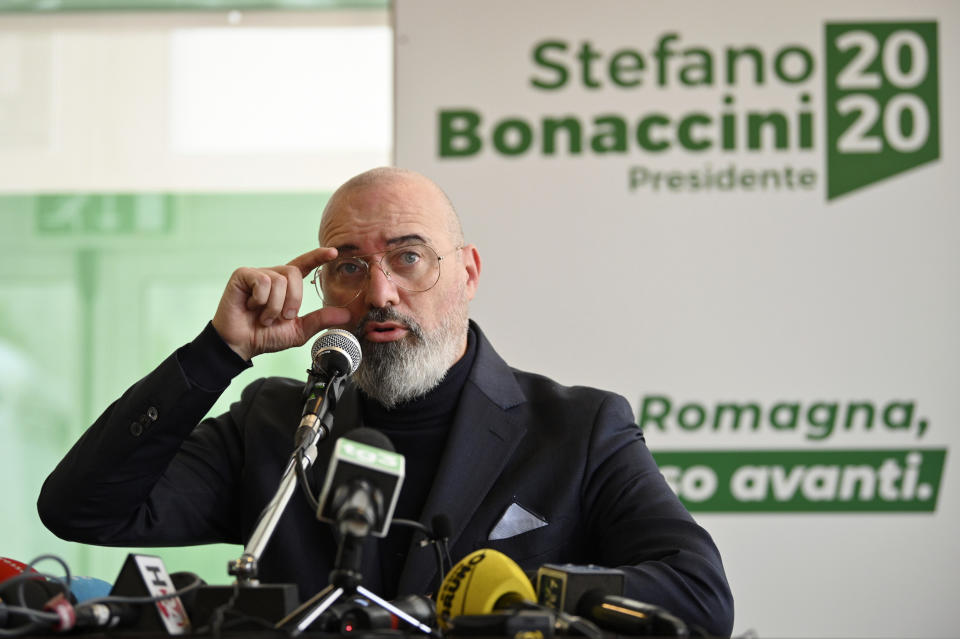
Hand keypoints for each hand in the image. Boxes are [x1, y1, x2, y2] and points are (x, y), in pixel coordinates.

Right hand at [211, 247, 351, 360]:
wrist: (240, 345)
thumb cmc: (264, 336)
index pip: (304, 265)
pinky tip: (250, 307)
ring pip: (278, 280)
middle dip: (292, 300)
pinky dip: (260, 300)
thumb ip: (320, 320)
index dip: (318, 257)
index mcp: (285, 286)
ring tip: (263, 317)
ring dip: (274, 305)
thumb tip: (347, 315)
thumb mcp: (298, 330)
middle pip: (293, 273)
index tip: (334, 252)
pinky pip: (262, 281)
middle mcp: (272, 276)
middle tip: (282, 317)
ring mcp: (256, 274)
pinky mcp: (242, 275)